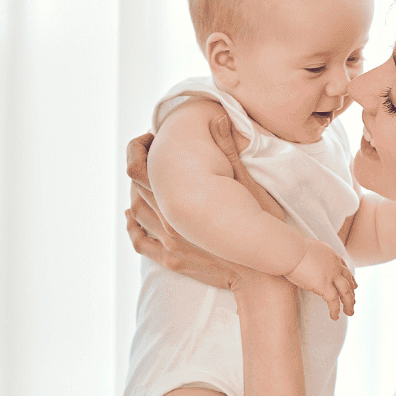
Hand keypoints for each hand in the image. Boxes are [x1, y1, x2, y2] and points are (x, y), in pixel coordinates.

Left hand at [125, 119, 278, 290]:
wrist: (262, 276)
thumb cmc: (262, 228)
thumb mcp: (250, 185)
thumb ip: (229, 153)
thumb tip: (219, 120)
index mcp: (182, 199)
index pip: (140, 168)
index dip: (140, 149)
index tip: (151, 138)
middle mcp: (170, 221)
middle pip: (135, 188)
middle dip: (137, 165)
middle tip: (147, 152)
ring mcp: (169, 243)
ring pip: (137, 213)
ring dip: (135, 193)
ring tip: (143, 181)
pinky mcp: (171, 260)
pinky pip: (141, 241)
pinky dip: (133, 225)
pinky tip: (133, 216)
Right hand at [286, 239, 357, 320]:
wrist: (290, 250)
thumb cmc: (291, 248)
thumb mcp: (308, 248)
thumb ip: (312, 255)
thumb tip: (305, 258)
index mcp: (331, 255)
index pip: (344, 268)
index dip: (350, 278)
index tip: (354, 285)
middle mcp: (334, 265)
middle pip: (348, 281)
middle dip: (352, 292)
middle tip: (354, 302)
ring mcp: (331, 275)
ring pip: (346, 292)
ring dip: (349, 304)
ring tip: (349, 313)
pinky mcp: (323, 285)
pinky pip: (333, 301)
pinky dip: (335, 310)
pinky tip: (335, 316)